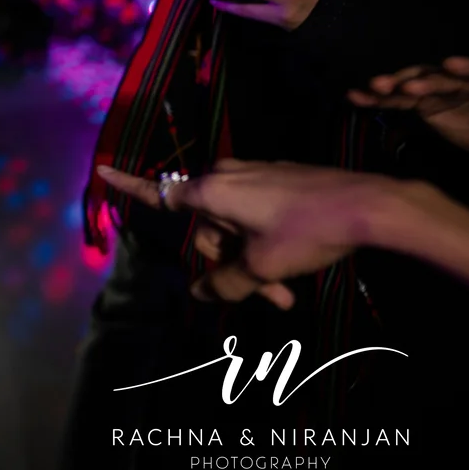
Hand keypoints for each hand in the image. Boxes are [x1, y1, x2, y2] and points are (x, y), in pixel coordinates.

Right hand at [97, 161, 389, 310]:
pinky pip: (259, 216)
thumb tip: (201, 293)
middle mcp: (227, 177)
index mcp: (211, 191)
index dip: (128, 186)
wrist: (367, 205)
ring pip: (237, 227)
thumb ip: (225, 282)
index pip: (158, 191)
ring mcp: (256, 176)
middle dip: (228, 264)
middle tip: (267, 298)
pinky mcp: (281, 180)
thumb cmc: (305, 232)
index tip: (101, 171)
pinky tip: (295, 265)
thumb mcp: (262, 267)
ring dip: (253, 261)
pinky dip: (267, 243)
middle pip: (207, 228)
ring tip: (286, 296)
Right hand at [348, 57, 468, 156]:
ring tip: (371, 88)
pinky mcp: (427, 103)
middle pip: (443, 74)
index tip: (449, 64)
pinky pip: (401, 100)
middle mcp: (468, 74)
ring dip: (392, 85)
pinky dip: (380, 100)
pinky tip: (357, 98)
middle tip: (403, 84)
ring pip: (416, 83)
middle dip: (422, 78)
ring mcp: (445, 87)